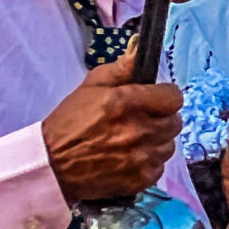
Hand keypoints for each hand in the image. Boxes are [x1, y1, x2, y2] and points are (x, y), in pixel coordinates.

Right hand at [42, 53, 182, 204]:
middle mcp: (139, 129)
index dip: (164, 96)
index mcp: (126, 102)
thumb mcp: (89, 87)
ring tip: (134, 141)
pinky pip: (159, 167)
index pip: (173, 97)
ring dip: (156, 141)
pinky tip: (129, 158)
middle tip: (141, 121)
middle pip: (175, 122)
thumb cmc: (69, 123)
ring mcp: (142, 156)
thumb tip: (139, 49)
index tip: (154, 99)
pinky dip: (148, 163)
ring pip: (169, 145)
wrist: (53, 165)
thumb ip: (120, 69)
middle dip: (161, 118)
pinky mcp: (141, 178)